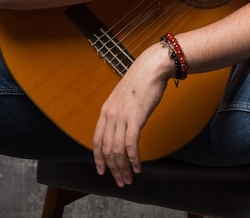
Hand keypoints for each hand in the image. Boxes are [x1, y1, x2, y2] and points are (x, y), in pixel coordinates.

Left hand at [93, 45, 170, 186]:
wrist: (152, 68)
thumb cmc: (141, 81)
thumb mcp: (123, 98)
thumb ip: (120, 113)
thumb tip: (122, 128)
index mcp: (106, 110)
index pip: (97, 140)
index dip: (98, 158)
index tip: (102, 171)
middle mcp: (110, 115)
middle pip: (107, 150)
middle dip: (113, 169)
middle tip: (120, 182)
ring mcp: (122, 117)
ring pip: (118, 151)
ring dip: (123, 168)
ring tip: (129, 179)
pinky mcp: (135, 118)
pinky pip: (131, 146)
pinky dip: (134, 160)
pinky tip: (138, 168)